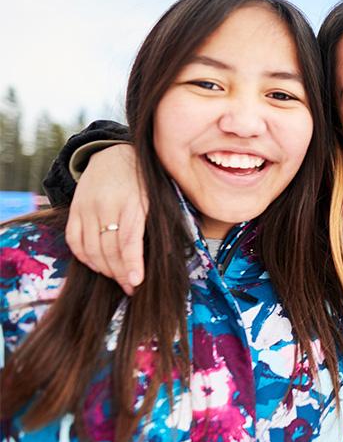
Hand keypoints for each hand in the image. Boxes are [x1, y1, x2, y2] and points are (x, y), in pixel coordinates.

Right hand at [64, 144, 146, 294]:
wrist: (113, 154)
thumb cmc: (144, 181)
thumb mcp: (157, 197)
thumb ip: (158, 223)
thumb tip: (169, 255)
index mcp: (132, 202)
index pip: (129, 240)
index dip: (132, 264)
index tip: (136, 282)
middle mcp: (106, 205)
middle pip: (109, 249)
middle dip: (121, 273)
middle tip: (132, 287)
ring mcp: (86, 208)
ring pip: (91, 249)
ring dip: (105, 269)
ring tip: (119, 278)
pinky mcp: (74, 210)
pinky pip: (75, 242)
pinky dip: (86, 259)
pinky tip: (99, 266)